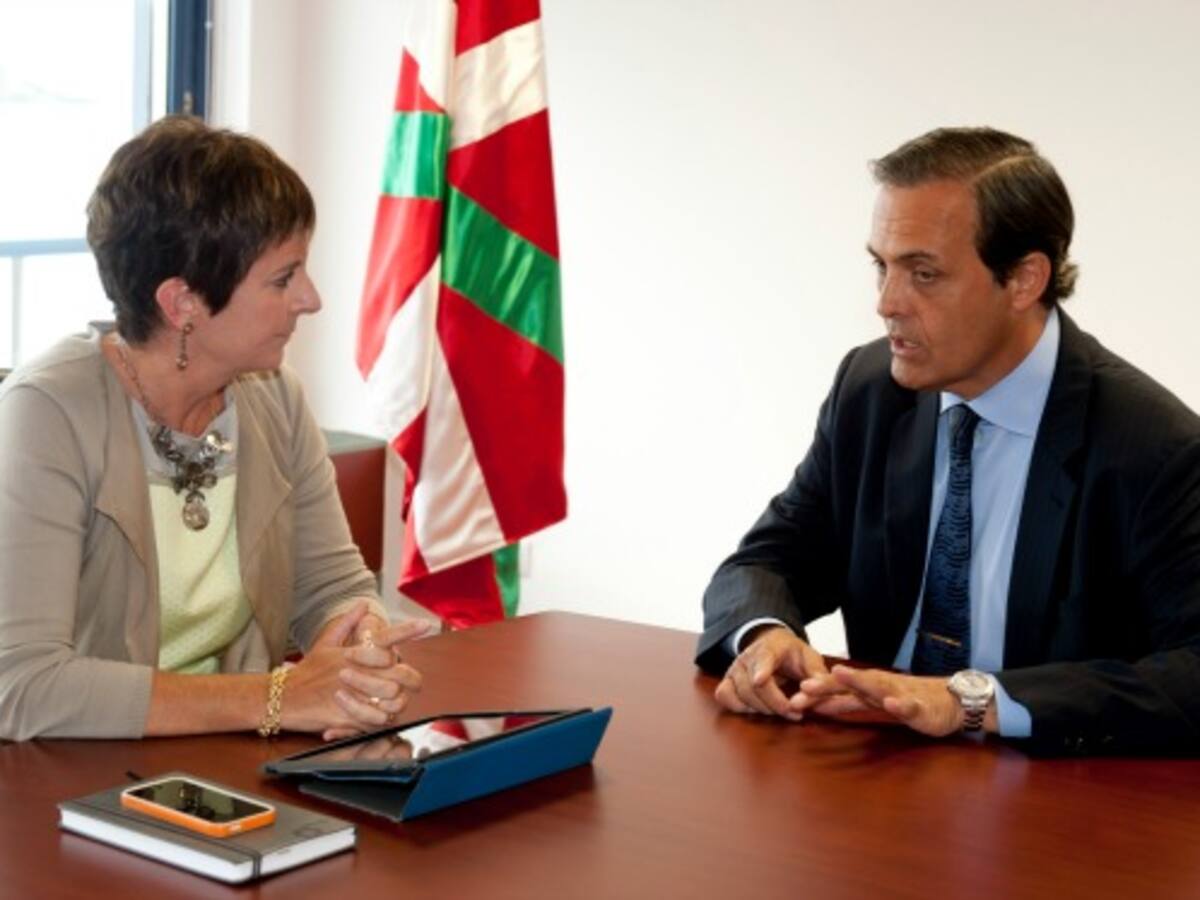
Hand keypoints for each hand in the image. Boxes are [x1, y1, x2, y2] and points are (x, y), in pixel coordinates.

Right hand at [281, 601, 429, 738]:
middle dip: (410, 678)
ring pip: (392, 697)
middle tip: (412, 681)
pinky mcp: (347, 715)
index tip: (426, 625)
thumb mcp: (325, 644)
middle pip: (398, 672)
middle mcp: (356, 670)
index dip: (407, 630)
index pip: (385, 638)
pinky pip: (377, 719)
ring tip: (392, 700)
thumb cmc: (306, 673)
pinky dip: (381, 718)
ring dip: (396, 700)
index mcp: (353, 653)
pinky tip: (378, 715)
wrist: (281, 699)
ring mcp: (353, 693)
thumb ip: (346, 624)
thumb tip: (363, 604)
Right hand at [714, 626, 829, 719]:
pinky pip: (724, 696)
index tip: (760, 680)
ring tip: (781, 711)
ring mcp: (734, 668)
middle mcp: (747, 656)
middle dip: (775, 704)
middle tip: (795, 714)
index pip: (763, 658)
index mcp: (770, 647)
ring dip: (762, 709)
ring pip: (741, 694)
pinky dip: (739, 707)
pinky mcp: (726, 680)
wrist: (772, 644)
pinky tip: (756, 709)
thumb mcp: (811, 659)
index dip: (761, 669)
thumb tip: (816, 694)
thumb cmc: (793, 654)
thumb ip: (818, 676)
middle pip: (754, 685)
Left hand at [796, 665, 974, 735]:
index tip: (792, 696)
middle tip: (804, 686)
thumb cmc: (906, 701)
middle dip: (827, 684)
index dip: (815, 691)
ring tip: (839, 674)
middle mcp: (879, 686)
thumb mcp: (870, 703)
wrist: (950, 702)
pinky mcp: (919, 706)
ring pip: (876, 686)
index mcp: (866, 688)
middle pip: (850, 683)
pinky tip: (891, 702)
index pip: (837, 688)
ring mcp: (899, 694)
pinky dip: (899, 703)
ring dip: (858, 680)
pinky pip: (909, 705)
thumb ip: (845, 703)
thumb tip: (815, 705)